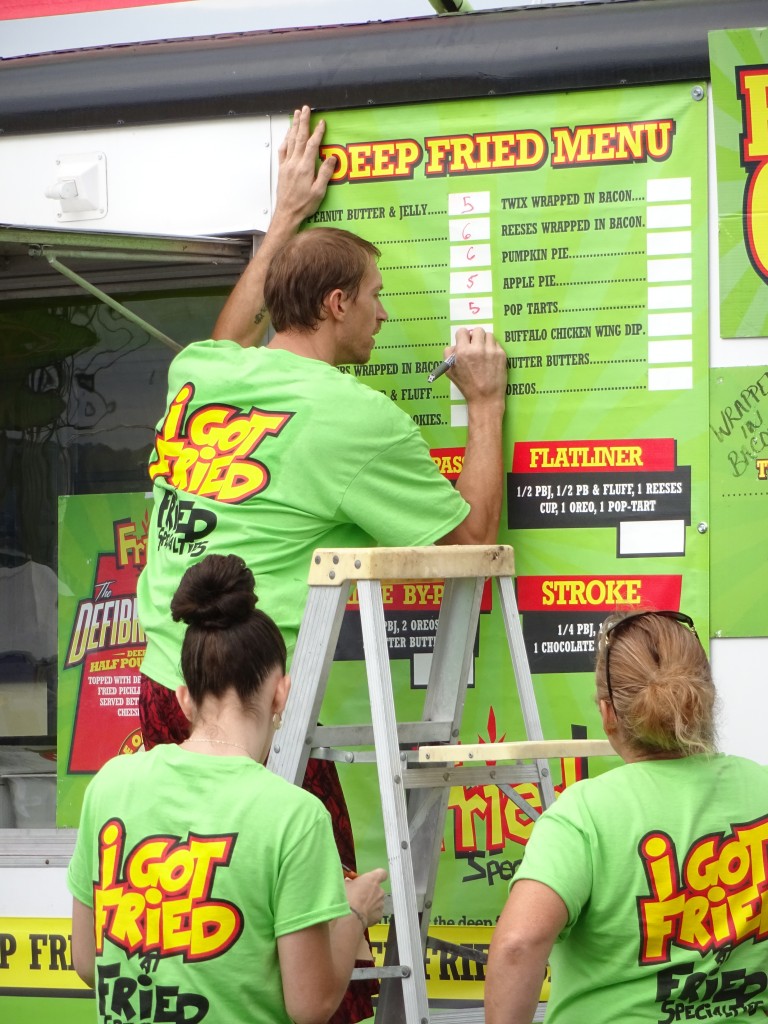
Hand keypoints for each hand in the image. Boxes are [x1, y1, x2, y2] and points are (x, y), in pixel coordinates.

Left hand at [275, 105, 335, 226]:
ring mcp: (286, 165)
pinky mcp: (282, 169)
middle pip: (299, 137)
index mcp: (305, 168)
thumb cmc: (303, 205)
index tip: (321, 122)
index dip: (317, 132)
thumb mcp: (319, 192)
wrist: (287, 213)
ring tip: (296, 114)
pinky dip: (286, 139)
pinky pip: (283, 150)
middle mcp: (294, 163)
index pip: (312, 145)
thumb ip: (325, 173)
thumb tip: (331, 158)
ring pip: (290, 140)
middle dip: (303, 122)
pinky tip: (288, 134)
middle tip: (305, 109)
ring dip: (294, 126)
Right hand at [345, 868, 387, 927]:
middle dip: (370, 892)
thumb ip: (350, 882)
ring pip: (377, 901)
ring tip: (360, 909)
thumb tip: (350, 882)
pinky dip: (371, 914)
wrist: (350, 917)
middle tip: (360, 896)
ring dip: (371, 903)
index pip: (382, 873)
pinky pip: (376, 912)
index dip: (377, 876)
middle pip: (378, 889)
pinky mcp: (379, 916)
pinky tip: (362, 916)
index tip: (371, 880)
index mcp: (373, 879)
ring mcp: (381, 904)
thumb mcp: (344, 885)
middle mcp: (380, 890)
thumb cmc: (347, 896)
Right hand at [446, 327, 506, 405]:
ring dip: (485, 341)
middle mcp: (477, 349)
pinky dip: (493, 348)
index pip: (462, 331)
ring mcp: (491, 351)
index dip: (463, 337)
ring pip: (489, 335)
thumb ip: (448, 355)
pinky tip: (490, 358)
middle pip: (477, 330)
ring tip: (484, 352)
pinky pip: (496, 343)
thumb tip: (455, 345)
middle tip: (475, 346)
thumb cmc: (467, 386)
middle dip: (475, 337)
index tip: (465, 342)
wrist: (486, 398)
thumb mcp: (450, 372)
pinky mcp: (501, 354)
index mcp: (462, 352)